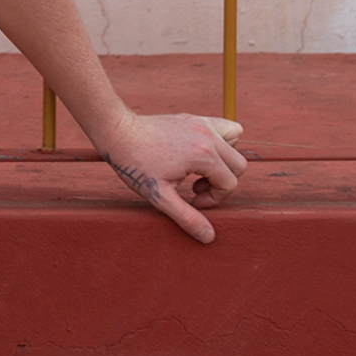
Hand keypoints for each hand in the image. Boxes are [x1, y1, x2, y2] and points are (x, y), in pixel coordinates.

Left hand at [95, 113, 246, 243]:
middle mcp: (207, 135)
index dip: (214, 199)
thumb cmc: (135, 163)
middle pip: (238, 165)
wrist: (117, 131)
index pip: (229, 183)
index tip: (193, 201)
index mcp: (203, 155)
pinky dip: (219, 141)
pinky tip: (197, 152)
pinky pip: (223, 127)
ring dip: (224, 160)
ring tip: (199, 170)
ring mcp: (201, 123)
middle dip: (221, 182)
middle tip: (195, 188)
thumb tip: (209, 237)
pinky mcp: (192, 117)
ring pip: (235, 143)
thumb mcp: (159, 196)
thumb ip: (186, 217)